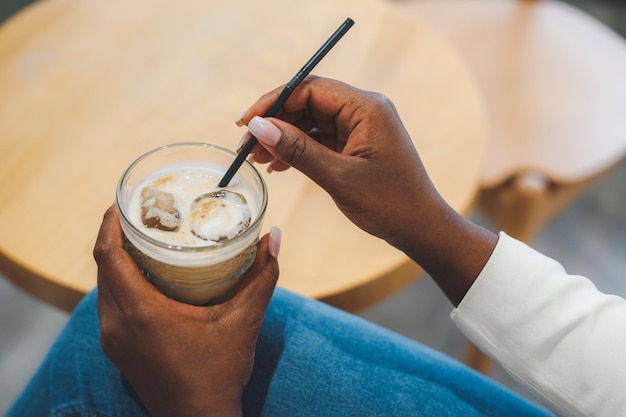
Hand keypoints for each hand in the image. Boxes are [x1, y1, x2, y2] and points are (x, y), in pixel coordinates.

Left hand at [94, 205, 280, 416]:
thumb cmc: (218, 373)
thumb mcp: (244, 322)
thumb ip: (261, 277)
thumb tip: (274, 236)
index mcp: (140, 312)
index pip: (108, 256)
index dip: (109, 224)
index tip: (121, 202)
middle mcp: (117, 323)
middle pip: (103, 267)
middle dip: (115, 236)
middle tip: (140, 214)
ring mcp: (113, 338)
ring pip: (104, 286)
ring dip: (116, 260)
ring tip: (142, 238)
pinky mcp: (117, 348)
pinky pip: (110, 304)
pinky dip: (121, 282)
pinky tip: (145, 275)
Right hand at [238, 76, 439, 250]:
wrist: (420, 227)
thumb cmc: (389, 203)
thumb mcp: (338, 177)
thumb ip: (297, 149)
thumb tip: (259, 126)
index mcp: (366, 107)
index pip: (310, 88)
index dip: (274, 102)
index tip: (246, 122)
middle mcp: (364, 110)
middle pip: (309, 103)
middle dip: (276, 123)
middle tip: (247, 146)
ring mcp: (361, 127)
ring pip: (312, 122)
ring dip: (284, 138)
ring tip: (258, 159)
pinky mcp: (358, 144)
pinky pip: (322, 138)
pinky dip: (299, 150)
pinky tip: (279, 165)